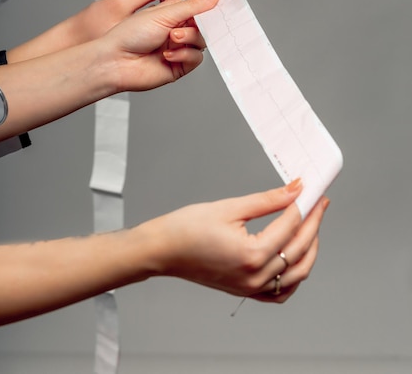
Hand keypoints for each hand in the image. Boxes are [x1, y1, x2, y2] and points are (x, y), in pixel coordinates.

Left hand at [101, 0, 219, 90]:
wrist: (116, 61)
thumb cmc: (129, 35)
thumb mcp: (164, 12)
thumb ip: (193, 4)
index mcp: (168, 13)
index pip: (194, 4)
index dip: (205, 1)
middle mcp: (174, 30)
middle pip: (202, 24)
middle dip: (198, 22)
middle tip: (190, 20)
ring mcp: (177, 49)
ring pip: (201, 41)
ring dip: (190, 38)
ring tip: (172, 37)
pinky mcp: (178, 66)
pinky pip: (195, 59)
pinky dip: (185, 55)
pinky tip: (168, 54)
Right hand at [142, 181, 328, 302]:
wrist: (162, 250)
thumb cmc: (187, 228)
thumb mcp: (230, 207)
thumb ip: (267, 200)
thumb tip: (294, 190)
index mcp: (252, 254)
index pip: (291, 226)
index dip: (305, 204)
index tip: (313, 191)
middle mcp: (255, 276)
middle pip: (300, 249)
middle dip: (313, 223)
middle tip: (319, 203)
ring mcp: (251, 288)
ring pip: (297, 274)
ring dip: (309, 249)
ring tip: (312, 226)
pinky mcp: (245, 291)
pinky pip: (280, 291)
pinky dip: (294, 276)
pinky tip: (296, 257)